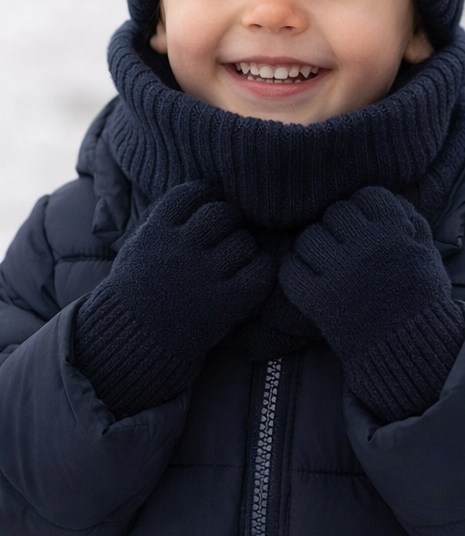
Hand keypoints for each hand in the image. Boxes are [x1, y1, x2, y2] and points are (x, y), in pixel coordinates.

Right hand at [74, 181, 275, 412]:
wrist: (131, 343)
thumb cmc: (137, 291)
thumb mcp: (138, 247)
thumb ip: (163, 220)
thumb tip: (201, 192)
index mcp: (156, 232)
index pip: (191, 193)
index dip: (205, 196)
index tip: (207, 206)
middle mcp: (180, 250)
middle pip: (222, 214)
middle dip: (228, 221)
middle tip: (225, 235)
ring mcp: (203, 276)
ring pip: (243, 242)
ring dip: (243, 247)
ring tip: (235, 259)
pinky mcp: (224, 303)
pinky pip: (260, 272)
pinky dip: (262, 269)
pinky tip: (252, 274)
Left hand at [280, 187, 464, 419]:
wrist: (410, 352)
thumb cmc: (421, 302)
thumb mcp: (428, 257)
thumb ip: (413, 224)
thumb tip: (393, 198)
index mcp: (395, 234)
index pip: (367, 196)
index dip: (364, 206)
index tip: (364, 221)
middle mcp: (365, 249)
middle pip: (335, 213)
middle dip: (339, 225)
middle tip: (343, 242)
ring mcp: (339, 274)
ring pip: (308, 238)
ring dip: (314, 246)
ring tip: (324, 259)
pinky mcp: (318, 301)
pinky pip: (290, 269)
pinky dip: (292, 268)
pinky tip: (304, 274)